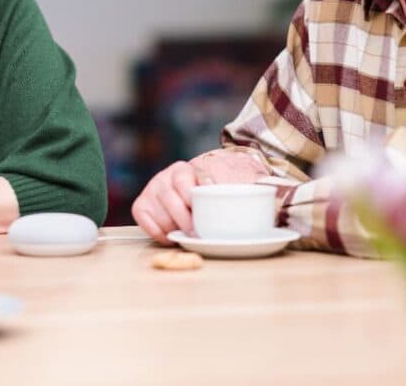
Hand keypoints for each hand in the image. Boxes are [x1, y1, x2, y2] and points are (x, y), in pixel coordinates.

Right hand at [132, 150, 272, 244]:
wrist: (186, 194)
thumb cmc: (208, 194)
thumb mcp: (221, 187)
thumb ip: (236, 189)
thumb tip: (264, 195)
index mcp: (183, 169)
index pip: (185, 182)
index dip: (192, 198)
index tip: (201, 212)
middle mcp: (164, 177)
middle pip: (171, 199)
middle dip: (185, 219)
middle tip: (197, 233)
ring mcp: (151, 190)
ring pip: (159, 212)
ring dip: (173, 227)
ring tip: (187, 235)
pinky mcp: (141, 205)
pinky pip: (144, 220)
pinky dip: (157, 232)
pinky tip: (170, 236)